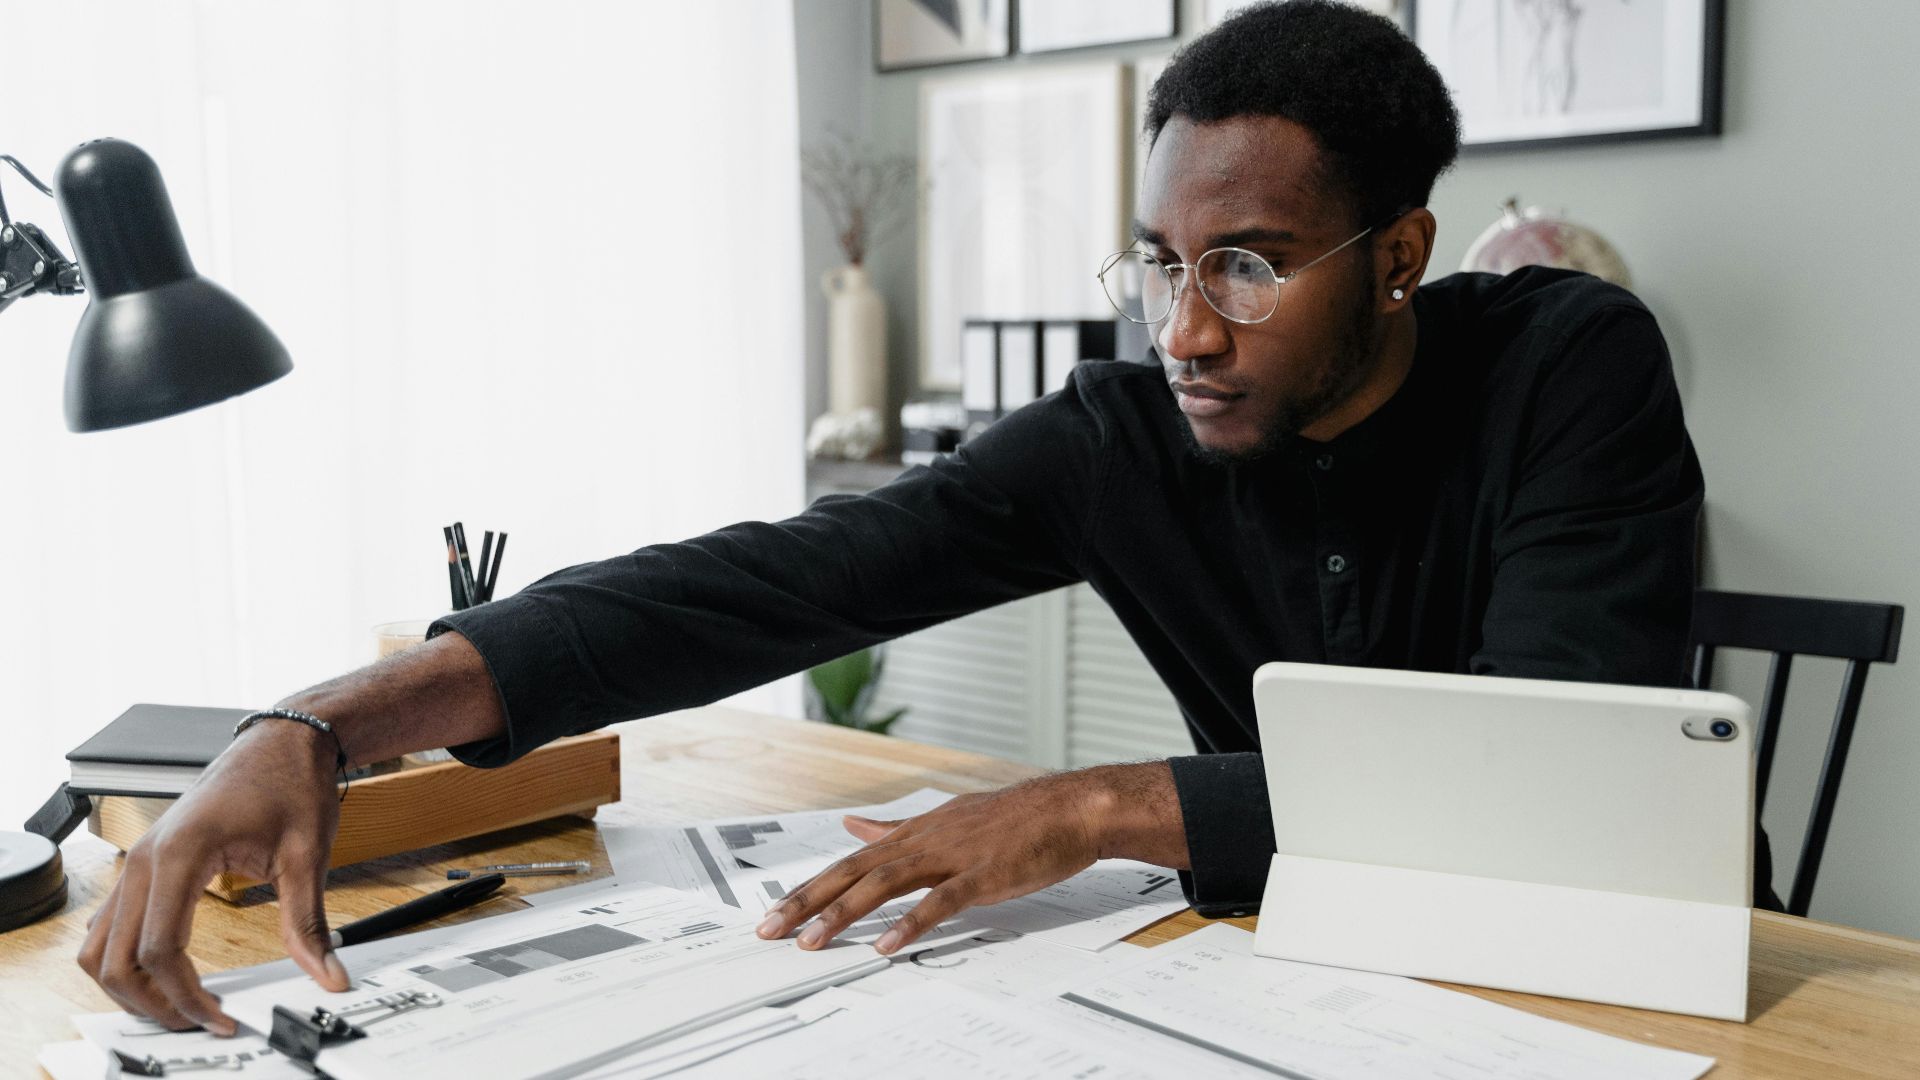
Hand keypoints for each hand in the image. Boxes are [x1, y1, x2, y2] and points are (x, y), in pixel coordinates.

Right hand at [77, 721, 349, 1033]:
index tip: (220, 1019)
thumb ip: (308, 921)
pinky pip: (110, 923)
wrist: (281, 740)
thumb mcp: (307, 853)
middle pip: (115, 958)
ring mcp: (137, 859)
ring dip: (129, 986)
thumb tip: (326, 971)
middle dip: (151, 1002)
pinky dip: (124, 958)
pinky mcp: (143, 862)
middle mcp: (145, 858)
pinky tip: (164, 974)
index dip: (186, 996)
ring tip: (179, 1007)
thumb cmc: (290, 782)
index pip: (159, 949)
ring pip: (99, 945)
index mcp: (181, 853)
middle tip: (198, 1023)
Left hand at [754, 763, 1186, 954]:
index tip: (774, 911)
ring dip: (843, 914)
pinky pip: (939, 903)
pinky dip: (909, 924)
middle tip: (768, 929)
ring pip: (884, 885)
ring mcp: (951, 857)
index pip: (850, 861)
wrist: (1070, 808)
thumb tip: (854, 827)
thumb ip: (897, 829)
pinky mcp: (981, 876)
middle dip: (806, 901)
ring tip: (811, 942)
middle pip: (853, 871)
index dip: (810, 886)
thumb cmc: (1015, 819)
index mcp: (915, 831)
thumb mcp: (946, 817)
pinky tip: (885, 945)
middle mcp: (924, 840)